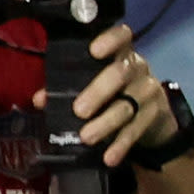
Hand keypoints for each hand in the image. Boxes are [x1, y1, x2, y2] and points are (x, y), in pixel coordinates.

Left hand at [70, 21, 182, 164]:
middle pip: (121, 73)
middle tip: (79, 110)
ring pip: (128, 105)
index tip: (94, 50)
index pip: (122, 36)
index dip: (110, 39)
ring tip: (86, 137)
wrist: (151, 113)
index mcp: (119, 53)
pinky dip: (121, 145)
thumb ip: (64, 87)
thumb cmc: (110, 90)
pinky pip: (137, 129)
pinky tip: (109, 157)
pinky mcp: (154, 114)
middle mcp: (137, 67)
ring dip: (106, 123)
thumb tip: (39, 99)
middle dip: (99, 91)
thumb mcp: (90, 83)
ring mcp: (148, 90)